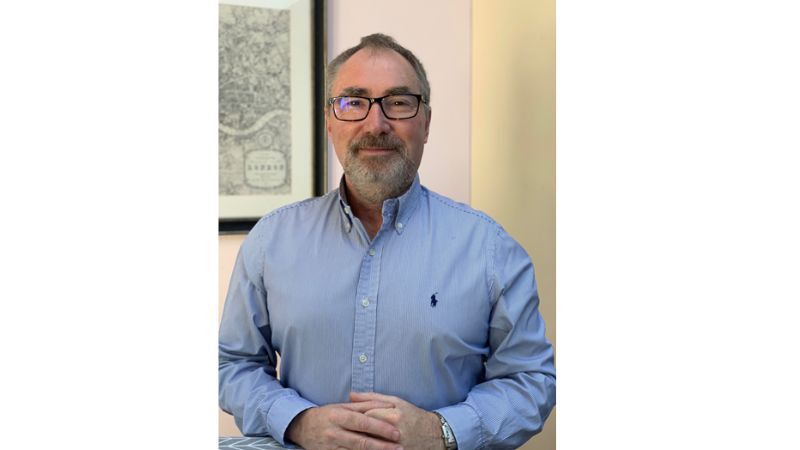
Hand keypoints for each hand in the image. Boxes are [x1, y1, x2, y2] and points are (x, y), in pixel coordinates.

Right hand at [285, 400, 402, 449]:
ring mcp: (332, 447)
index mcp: (339, 416)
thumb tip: (387, 406)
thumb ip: (365, 405)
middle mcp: (334, 432)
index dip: (380, 428)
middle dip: (382, 446)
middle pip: (361, 441)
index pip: (363, 423)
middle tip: (399, 447)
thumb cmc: (327, 415)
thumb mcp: (343, 406)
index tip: (396, 433)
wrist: (302, 428)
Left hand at [351, 392, 444, 449]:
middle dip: (354, 430)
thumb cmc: (413, 415)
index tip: (346, 416)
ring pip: (370, 445)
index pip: (366, 416)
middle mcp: (395, 432)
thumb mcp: (396, 401)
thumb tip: (351, 395)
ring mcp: (397, 447)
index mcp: (394, 416)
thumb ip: (372, 397)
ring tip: (348, 441)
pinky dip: (368, 449)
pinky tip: (361, 447)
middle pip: (366, 432)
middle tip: (344, 430)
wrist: (434, 435)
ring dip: (358, 443)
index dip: (354, 416)